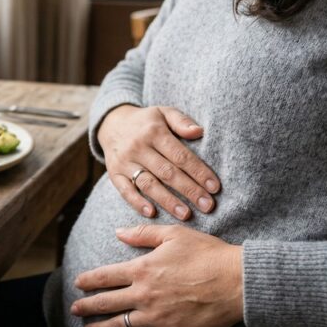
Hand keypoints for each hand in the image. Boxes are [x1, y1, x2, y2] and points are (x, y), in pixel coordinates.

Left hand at [70, 224, 242, 326]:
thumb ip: (142, 234)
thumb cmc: (208, 254)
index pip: (105, 276)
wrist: (237, 281)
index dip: (88, 281)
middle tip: (75, 310)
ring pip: (120, 326)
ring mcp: (157, 317)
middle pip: (106, 303)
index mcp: (142, 269)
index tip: (78, 284)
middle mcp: (144, 295)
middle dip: (86, 307)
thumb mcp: (174, 234)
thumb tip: (118, 232)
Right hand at [97, 105, 218, 220]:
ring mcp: (125, 162)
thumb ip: (181, 121)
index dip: (198, 172)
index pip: (180, 155)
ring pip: (148, 184)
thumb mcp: (164, 112)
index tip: (214, 187)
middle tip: (207, 206)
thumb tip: (199, 132)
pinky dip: (137, 202)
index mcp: (154, 132)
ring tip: (186, 214)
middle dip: (189, 190)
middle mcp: (138, 147)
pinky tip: (152, 213)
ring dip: (167, 201)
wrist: (112, 124)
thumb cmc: (146, 122)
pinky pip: (125, 191)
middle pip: (167, 172)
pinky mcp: (114, 174)